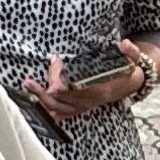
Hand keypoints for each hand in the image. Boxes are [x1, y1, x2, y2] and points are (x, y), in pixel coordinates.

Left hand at [31, 47, 151, 124]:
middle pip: (60, 99)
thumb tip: (124, 43)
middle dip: (44, 89)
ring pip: (57, 109)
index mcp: (99, 90)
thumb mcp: (131, 59)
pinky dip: (46, 112)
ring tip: (27, 88)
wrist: (130, 85)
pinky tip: (33, 107)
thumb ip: (130, 51)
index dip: (60, 77)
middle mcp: (88, 102)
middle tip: (29, 81)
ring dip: (40, 100)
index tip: (56, 61)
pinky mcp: (79, 109)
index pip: (73, 87)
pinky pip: (60, 115)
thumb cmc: (126, 70)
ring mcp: (82, 107)